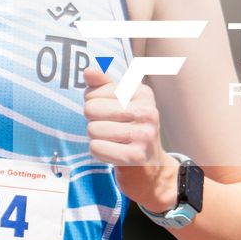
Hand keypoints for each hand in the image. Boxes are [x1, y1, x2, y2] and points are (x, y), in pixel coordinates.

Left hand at [82, 62, 178, 211]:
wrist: (152, 168)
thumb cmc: (130, 129)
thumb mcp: (121, 102)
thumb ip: (103, 85)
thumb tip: (88, 71)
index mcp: (142, 93)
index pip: (95, 91)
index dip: (93, 103)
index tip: (107, 112)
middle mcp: (147, 111)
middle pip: (91, 109)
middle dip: (93, 120)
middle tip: (107, 128)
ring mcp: (143, 134)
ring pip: (92, 129)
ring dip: (95, 137)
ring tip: (111, 140)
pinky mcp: (135, 156)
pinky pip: (96, 148)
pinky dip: (97, 151)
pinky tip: (111, 152)